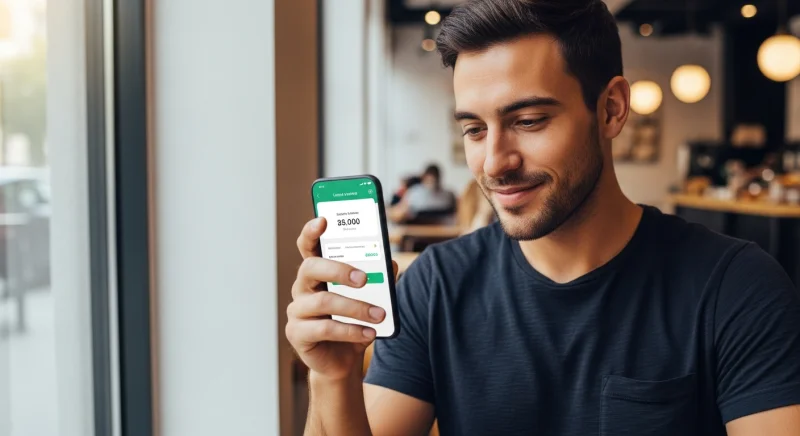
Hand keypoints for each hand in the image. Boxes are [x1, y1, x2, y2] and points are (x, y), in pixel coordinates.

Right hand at [286, 217, 397, 380]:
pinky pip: (325, 328)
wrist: (343, 361)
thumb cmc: (354, 322)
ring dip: (356, 307)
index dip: (312, 232)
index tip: (323, 220)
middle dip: (339, 269)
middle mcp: (302, 287)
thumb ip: (379, 279)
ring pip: (323, 301)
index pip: (308, 246)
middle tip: (364, 279)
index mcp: (317, 272)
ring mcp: (297, 311)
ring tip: (379, 315)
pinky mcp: (298, 334)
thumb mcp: (370, 298)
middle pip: (311, 267)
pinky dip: (351, 330)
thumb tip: (391, 263)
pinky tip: (369, 333)